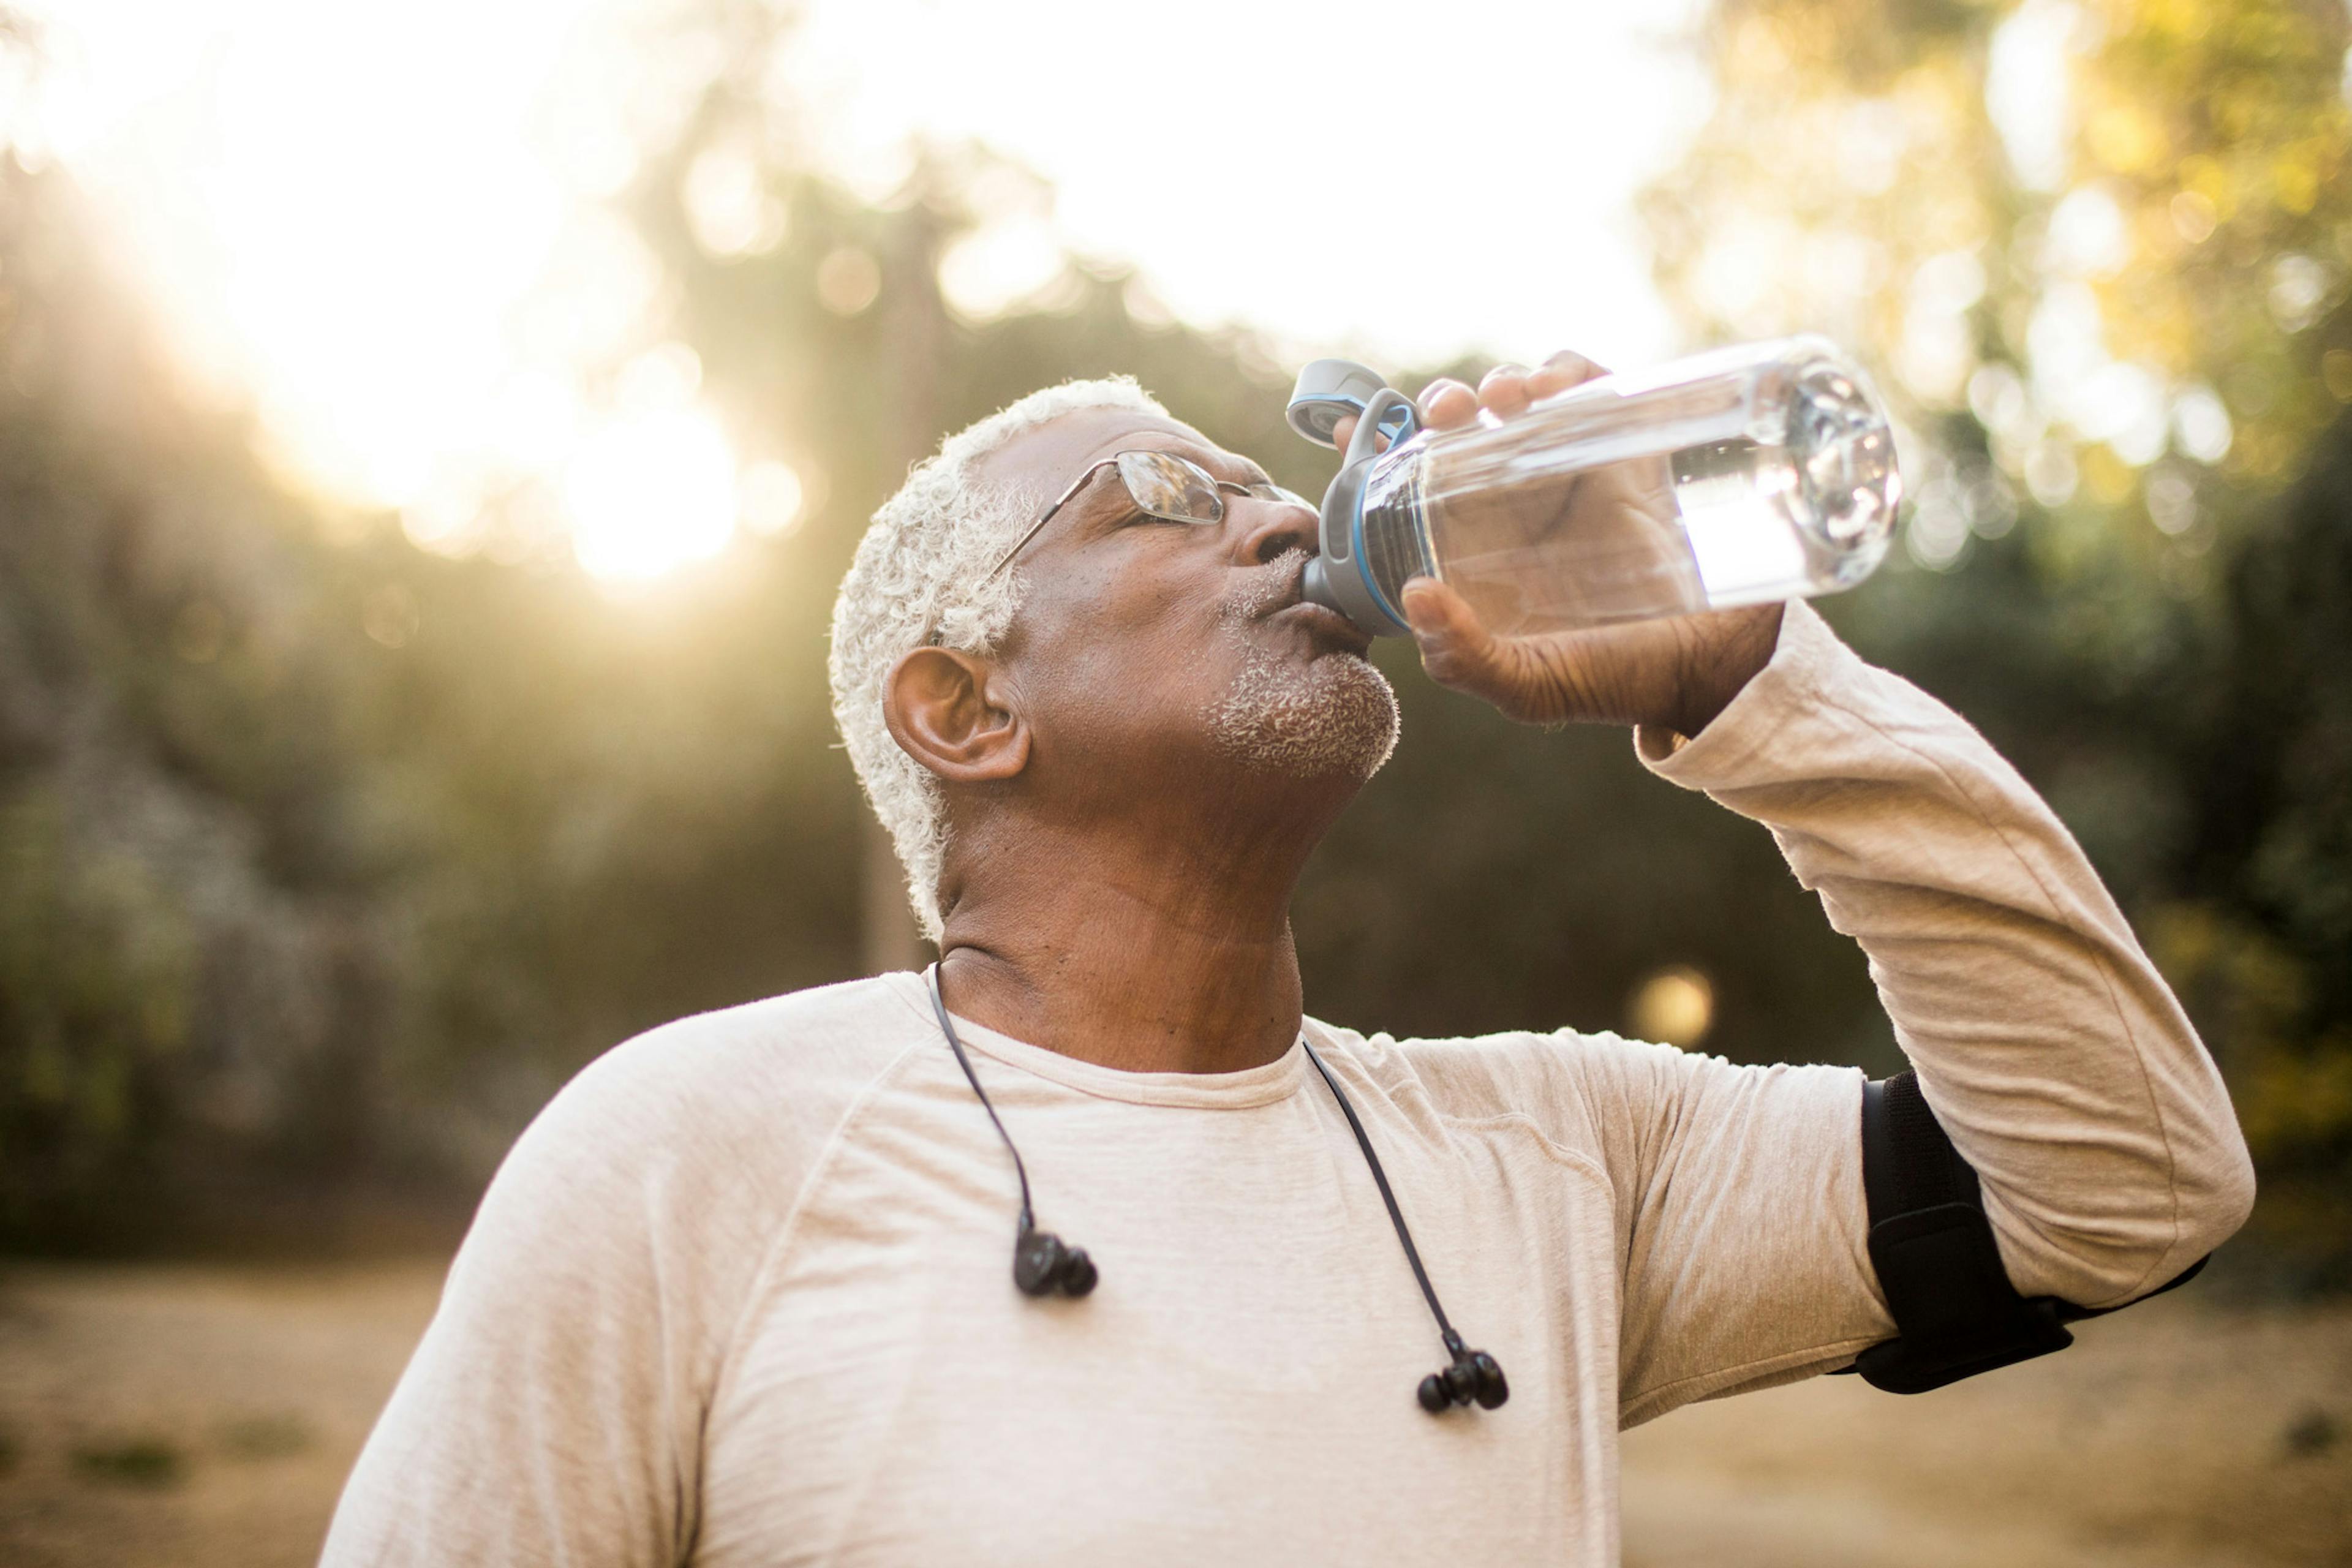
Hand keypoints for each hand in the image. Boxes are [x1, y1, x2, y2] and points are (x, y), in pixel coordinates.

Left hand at [1332, 351, 1782, 736]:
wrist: (1712, 666)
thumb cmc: (1613, 678)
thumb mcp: (1528, 685)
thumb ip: (1465, 659)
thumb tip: (1414, 595)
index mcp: (1478, 548)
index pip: (1415, 484)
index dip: (1380, 448)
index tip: (1354, 427)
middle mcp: (1518, 503)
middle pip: (1465, 427)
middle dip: (1444, 403)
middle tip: (1445, 413)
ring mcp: (1573, 471)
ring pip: (1523, 397)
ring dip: (1502, 380)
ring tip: (1506, 398)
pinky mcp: (1628, 449)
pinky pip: (1590, 387)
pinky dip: (1567, 370)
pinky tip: (1554, 387)